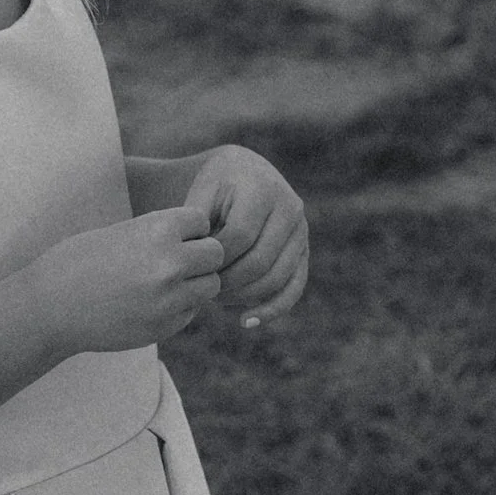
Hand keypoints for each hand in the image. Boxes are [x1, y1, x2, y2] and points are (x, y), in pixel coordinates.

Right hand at [30, 206, 223, 357]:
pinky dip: (180, 306)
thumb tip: (199, 238)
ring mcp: (170, 299)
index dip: (189, 228)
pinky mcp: (165, 327)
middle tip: (176, 260)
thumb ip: (162, 234)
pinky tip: (151, 303)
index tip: (170, 236)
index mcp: (158, 230)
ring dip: (196, 282)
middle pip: (216, 254)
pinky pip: (191, 311)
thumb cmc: (79, 262)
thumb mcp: (122, 232)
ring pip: (211, 286)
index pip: (202, 221)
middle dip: (200, 255)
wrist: (50, 308)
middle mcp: (170, 263)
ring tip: (166, 282)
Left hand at [181, 145, 308, 325]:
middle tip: (201, 287)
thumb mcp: (199, 196)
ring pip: (276, 278)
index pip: (239, 236)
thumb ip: (195, 228)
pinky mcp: (304, 250)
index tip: (191, 269)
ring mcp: (302, 230)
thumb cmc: (212, 187)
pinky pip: (294, 287)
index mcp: (263, 188)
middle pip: (260, 261)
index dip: (214, 260)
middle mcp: (290, 207)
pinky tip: (246, 322)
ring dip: (243, 296)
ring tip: (215, 297)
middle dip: (227, 281)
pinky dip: (272, 309)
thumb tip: (194, 266)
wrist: (241, 173)